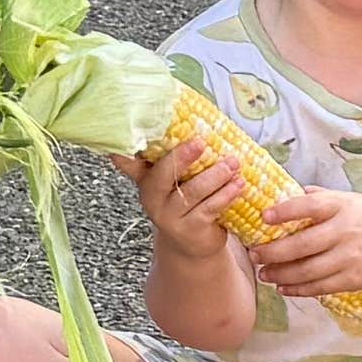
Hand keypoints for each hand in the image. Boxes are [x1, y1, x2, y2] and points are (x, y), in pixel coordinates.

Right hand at [131, 133, 248, 263]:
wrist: (193, 244)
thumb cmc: (187, 201)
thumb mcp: (178, 179)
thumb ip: (178, 156)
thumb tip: (197, 117)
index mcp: (146, 178)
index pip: (128, 163)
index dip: (122, 152)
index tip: (122, 140)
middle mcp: (152, 198)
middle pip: (162, 175)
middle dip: (181, 158)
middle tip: (200, 142)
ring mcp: (169, 216)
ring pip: (191, 192)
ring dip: (215, 175)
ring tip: (233, 163)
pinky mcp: (190, 230)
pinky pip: (209, 208)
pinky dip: (226, 194)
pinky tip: (239, 184)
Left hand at [249, 188, 361, 308]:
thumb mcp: (352, 199)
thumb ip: (322, 197)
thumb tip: (291, 190)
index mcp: (343, 206)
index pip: (309, 206)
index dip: (285, 212)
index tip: (264, 217)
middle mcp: (346, 231)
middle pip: (302, 245)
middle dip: (273, 252)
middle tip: (254, 254)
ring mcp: (350, 257)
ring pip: (307, 270)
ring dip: (281, 274)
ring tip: (264, 274)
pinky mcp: (354, 279)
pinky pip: (320, 287)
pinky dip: (298, 289)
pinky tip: (283, 288)